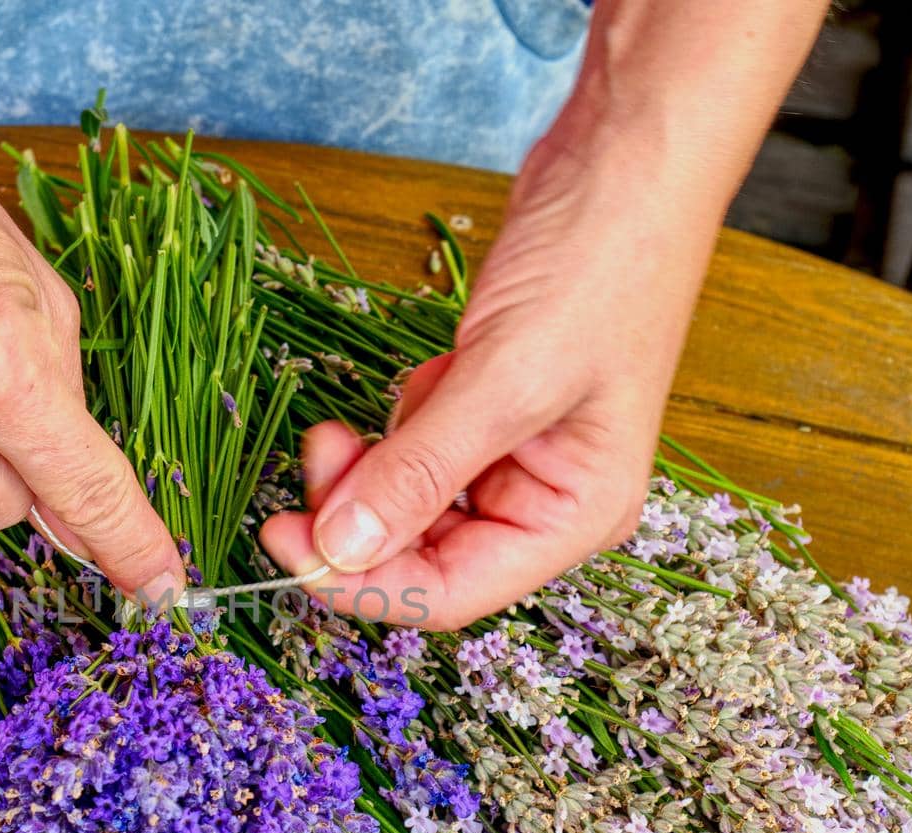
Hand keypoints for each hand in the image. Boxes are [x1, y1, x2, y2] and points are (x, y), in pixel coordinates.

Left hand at [261, 131, 717, 630]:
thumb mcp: (505, 377)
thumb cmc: (604, 264)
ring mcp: (514, 458)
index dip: (361, 581)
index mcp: (575, 517)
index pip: (448, 592)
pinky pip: (414, 450)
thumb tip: (339, 551)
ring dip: (366, 472)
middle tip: (313, 457)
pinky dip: (394, 426)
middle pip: (420, 555)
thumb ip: (418, 472)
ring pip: (407, 504)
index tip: (285, 542)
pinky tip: (422, 376)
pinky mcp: (485, 412)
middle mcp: (545, 502)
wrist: (627, 160)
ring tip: (351, 420)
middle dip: (355, 518)